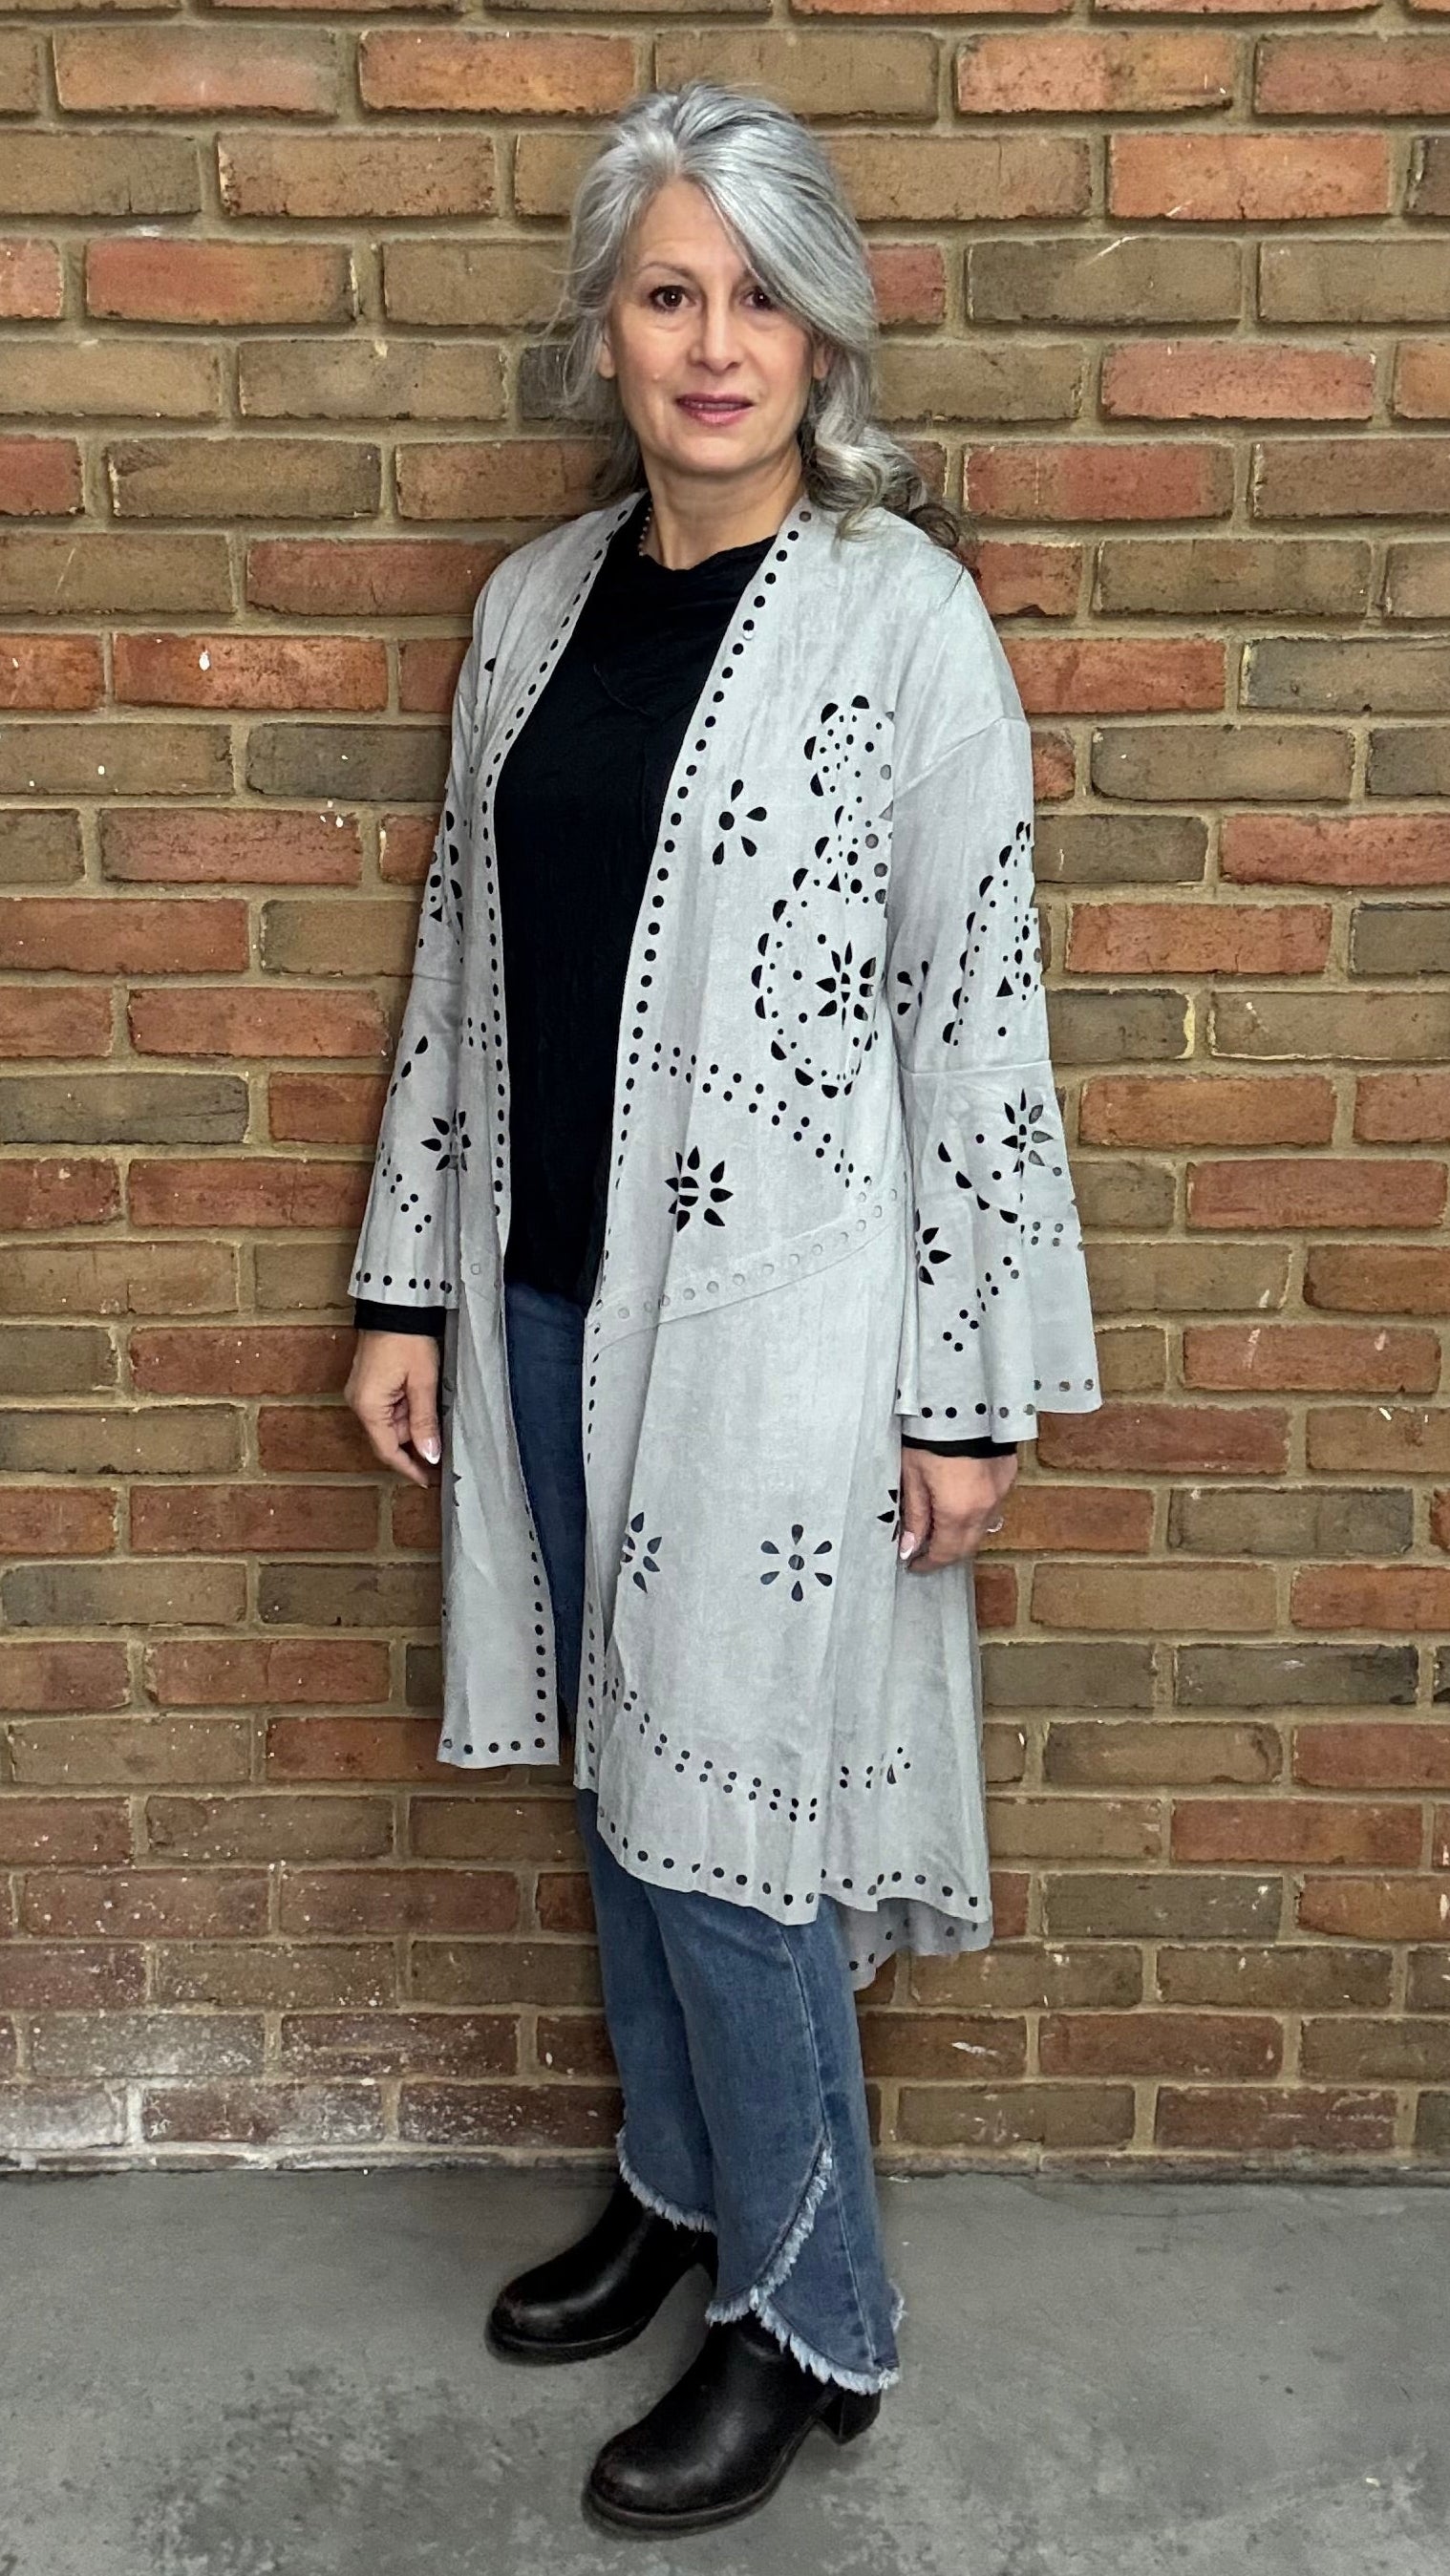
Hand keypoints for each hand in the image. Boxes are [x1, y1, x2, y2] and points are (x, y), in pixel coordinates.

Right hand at [345, 1331, 441, 1488]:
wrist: (394, 1305)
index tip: (428, 1480)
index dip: (409, 1467)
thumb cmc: (408, 1340)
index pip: (388, 1450)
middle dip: (416, 1436)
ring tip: (433, 1402)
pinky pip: (389, 1406)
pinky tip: (422, 1396)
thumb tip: (429, 1455)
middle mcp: (359, 1403)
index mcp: (368, 1407)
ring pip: (391, 1421)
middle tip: (442, 1430)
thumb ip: (425, 1421)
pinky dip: (407, 1407)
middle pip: (390, 1436)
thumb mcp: (422, 1382)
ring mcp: (362, 1392)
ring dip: (413, 1419)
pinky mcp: (369, 1383)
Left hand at [898, 1444, 1017, 1572]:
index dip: (929, 1563)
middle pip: (968, 1545)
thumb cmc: (929, 1437)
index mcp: (958, 1512)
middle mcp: (985, 1508)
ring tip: (942, 1528)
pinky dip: (978, 1513)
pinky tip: (963, 1505)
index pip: (946, 1552)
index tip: (914, 1565)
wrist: (963, 1402)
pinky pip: (994, 1506)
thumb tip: (910, 1548)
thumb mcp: (913, 1475)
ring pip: (984, 1528)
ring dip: (963, 1534)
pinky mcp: (1009, 1476)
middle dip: (947, 1553)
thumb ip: (915, 1515)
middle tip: (926, 1551)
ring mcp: (1001, 1492)